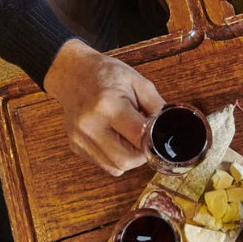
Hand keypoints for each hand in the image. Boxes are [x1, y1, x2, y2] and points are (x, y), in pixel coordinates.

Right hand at [44, 41, 164, 175]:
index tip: (156, 132)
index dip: (153, 139)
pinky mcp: (76, 147)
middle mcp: (90, 125)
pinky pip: (104, 164)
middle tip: (143, 137)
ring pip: (116, 167)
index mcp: (107, 105)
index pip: (139, 138)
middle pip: (126, 160)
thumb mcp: (137, 80)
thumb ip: (156, 105)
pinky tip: (115, 138)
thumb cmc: (105, 74)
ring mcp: (80, 139)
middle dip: (141, 153)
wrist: (72, 74)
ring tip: (127, 135)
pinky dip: (116, 156)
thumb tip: (169, 127)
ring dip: (129, 156)